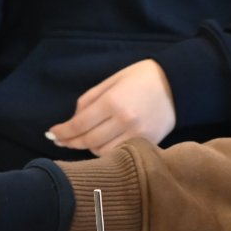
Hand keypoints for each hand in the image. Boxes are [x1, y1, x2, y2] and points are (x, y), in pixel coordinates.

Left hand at [46, 60, 176, 155]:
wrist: (179, 84)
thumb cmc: (142, 77)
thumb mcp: (111, 81)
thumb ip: (89, 100)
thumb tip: (72, 121)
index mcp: (113, 102)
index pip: (79, 124)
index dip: (62, 132)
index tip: (52, 134)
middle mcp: (125, 121)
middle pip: (88, 141)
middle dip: (70, 141)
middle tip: (60, 140)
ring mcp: (138, 135)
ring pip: (102, 152)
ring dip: (88, 148)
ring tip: (82, 141)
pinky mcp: (148, 143)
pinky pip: (120, 153)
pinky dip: (106, 151)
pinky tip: (100, 145)